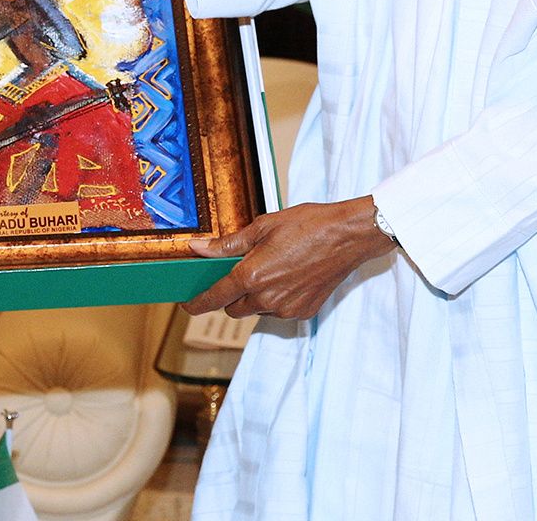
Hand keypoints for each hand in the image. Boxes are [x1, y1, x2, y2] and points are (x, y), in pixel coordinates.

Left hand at [182, 196, 393, 319]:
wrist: (348, 236)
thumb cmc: (307, 225)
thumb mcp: (262, 227)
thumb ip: (228, 244)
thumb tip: (198, 248)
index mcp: (252, 276)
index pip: (214, 298)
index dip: (197, 303)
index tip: (188, 304)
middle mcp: (267, 298)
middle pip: (234, 308)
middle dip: (232, 294)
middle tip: (241, 271)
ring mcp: (287, 308)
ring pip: (258, 309)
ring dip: (256, 295)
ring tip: (272, 267)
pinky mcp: (304, 312)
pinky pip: (279, 310)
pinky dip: (277, 298)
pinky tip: (290, 275)